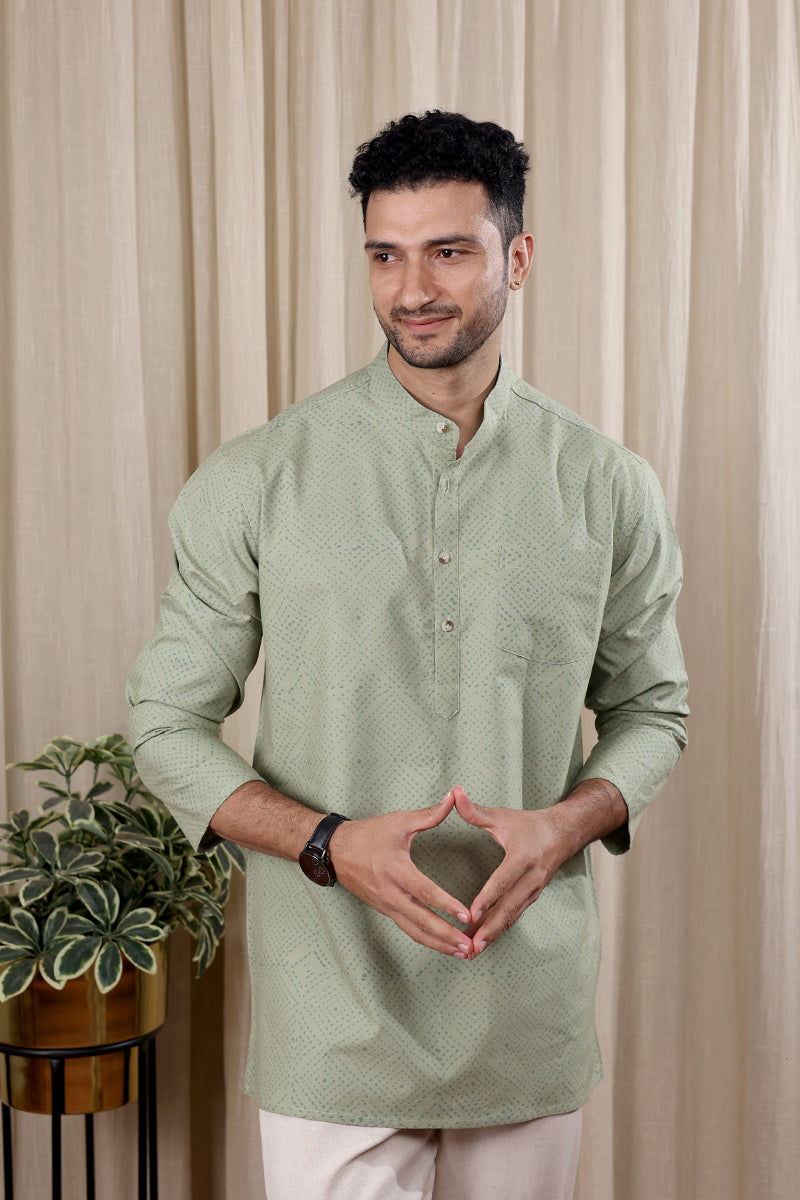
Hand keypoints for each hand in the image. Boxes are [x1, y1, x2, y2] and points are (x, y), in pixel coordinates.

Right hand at [328, 792, 474, 958]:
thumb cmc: (368, 834)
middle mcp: (390, 893)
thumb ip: (429, 814)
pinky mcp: (385, 910)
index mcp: (395, 869)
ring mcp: (387, 905)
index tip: (467, 915)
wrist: (335, 850)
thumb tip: (453, 798)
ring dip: (439, 944)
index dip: (447, 905)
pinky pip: (408, 929)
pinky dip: (427, 939)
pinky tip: (443, 945)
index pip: (425, 892)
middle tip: (469, 946)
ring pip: (415, 931)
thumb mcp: (399, 821)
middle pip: (421, 921)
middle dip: (446, 936)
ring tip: (462, 952)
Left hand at [452, 786, 564, 956]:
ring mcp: (534, 891)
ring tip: (472, 952)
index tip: (472, 913)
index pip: (503, 880)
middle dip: (490, 928)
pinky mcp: (532, 898)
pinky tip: (482, 943)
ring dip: (493, 935)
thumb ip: (476, 811)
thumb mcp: (503, 815)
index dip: (488, 897)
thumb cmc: (529, 824)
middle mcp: (531, 877)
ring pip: (512, 917)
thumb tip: (454, 793)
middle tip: (471, 946)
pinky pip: (514, 917)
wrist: (564, 834)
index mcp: (523, 856)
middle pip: (509, 907)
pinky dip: (499, 931)